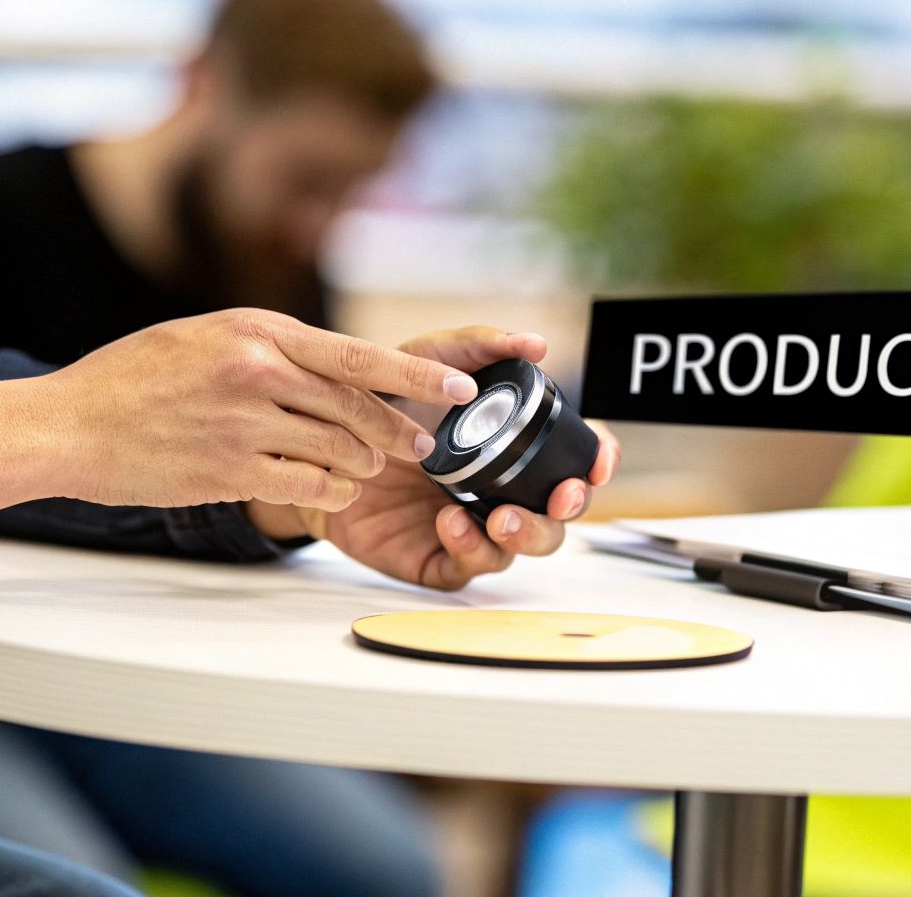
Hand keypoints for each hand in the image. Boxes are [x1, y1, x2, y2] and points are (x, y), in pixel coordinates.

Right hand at [0, 308, 477, 518]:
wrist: (66, 424)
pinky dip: (326, 492)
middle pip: (358, 409)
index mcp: (257, 332)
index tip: (460, 386)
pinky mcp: (229, 473)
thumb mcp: (206, 337)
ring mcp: (244, 426)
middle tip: (419, 447)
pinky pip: (307, 487)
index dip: (418, 376)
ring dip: (361, 466)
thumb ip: (270, 348)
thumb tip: (332, 367)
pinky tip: (327, 490)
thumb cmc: (133, 378)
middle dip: (397, 433)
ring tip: (364, 468)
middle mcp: (257, 374)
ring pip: (339, 452)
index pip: (359, 356)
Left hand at [259, 326, 621, 589]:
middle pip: (558, 513)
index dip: (597, 462)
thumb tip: (536, 343)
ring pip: (520, 547)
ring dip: (522, 534)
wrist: (313, 444)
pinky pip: (466, 567)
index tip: (598, 462)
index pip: (574, 459)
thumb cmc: (376, 401)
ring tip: (498, 516)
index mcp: (511, 448)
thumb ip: (479, 347)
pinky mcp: (435, 557)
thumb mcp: (427, 359)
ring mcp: (471, 526)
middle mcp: (499, 489)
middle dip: (568, 508)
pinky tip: (450, 522)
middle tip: (559, 498)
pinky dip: (469, 550)